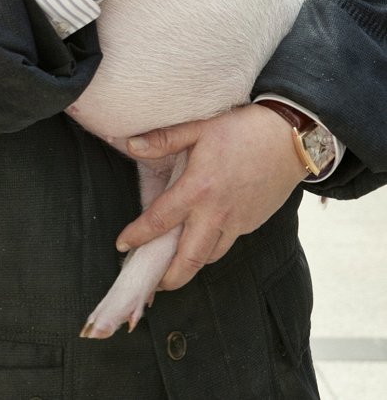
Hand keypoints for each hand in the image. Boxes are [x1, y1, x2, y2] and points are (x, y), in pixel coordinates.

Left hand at [117, 104, 308, 289]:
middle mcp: (216, 213)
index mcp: (198, 188)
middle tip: (152, 284)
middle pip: (188, 260)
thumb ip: (163, 139)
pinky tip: (200, 243)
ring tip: (173, 269)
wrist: (289, 139)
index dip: (138, 236)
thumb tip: (129, 144)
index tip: (122, 245)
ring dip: (189, 267)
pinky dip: (210, 251)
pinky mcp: (252, 224)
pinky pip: (226, 245)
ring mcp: (237, 222)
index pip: (159, 220)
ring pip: (209, 258)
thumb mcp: (199, 127)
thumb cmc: (242, 129)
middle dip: (168, 279)